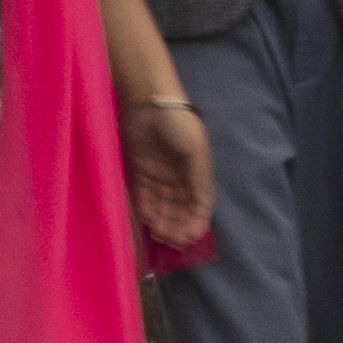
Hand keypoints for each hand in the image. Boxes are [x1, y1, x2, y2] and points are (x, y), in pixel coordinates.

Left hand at [122, 88, 219, 254]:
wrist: (150, 100)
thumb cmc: (179, 123)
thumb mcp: (196, 151)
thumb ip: (199, 179)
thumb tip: (201, 208)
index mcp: (199, 172)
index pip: (200, 205)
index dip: (196, 223)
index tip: (189, 238)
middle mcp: (181, 175)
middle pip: (181, 207)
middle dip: (178, 225)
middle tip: (171, 241)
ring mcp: (160, 172)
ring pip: (163, 204)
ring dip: (163, 220)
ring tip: (159, 235)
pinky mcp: (141, 168)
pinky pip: (145, 193)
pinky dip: (146, 207)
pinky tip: (146, 219)